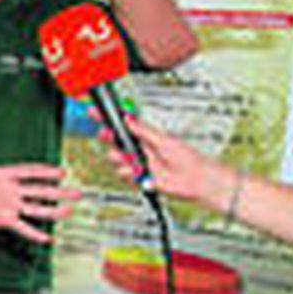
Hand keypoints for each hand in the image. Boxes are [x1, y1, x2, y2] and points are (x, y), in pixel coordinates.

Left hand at [0, 127, 79, 243]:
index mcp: (2, 174)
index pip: (27, 171)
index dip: (43, 171)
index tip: (61, 172)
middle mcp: (10, 190)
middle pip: (39, 190)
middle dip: (58, 191)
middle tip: (78, 193)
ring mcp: (9, 205)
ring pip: (35, 208)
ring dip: (51, 211)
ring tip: (69, 211)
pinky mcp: (3, 220)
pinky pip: (22, 227)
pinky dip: (34, 233)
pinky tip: (48, 238)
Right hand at [102, 113, 230, 207]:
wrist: (196, 180)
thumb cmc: (188, 158)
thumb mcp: (164, 140)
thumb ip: (143, 130)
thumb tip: (129, 118)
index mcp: (147, 137)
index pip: (124, 125)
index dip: (109, 119)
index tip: (96, 113)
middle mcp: (142, 149)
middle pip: (116, 141)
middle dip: (110, 139)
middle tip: (107, 136)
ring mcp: (140, 163)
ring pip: (117, 159)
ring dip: (120, 159)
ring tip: (130, 160)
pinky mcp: (140, 178)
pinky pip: (124, 175)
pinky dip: (128, 173)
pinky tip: (137, 172)